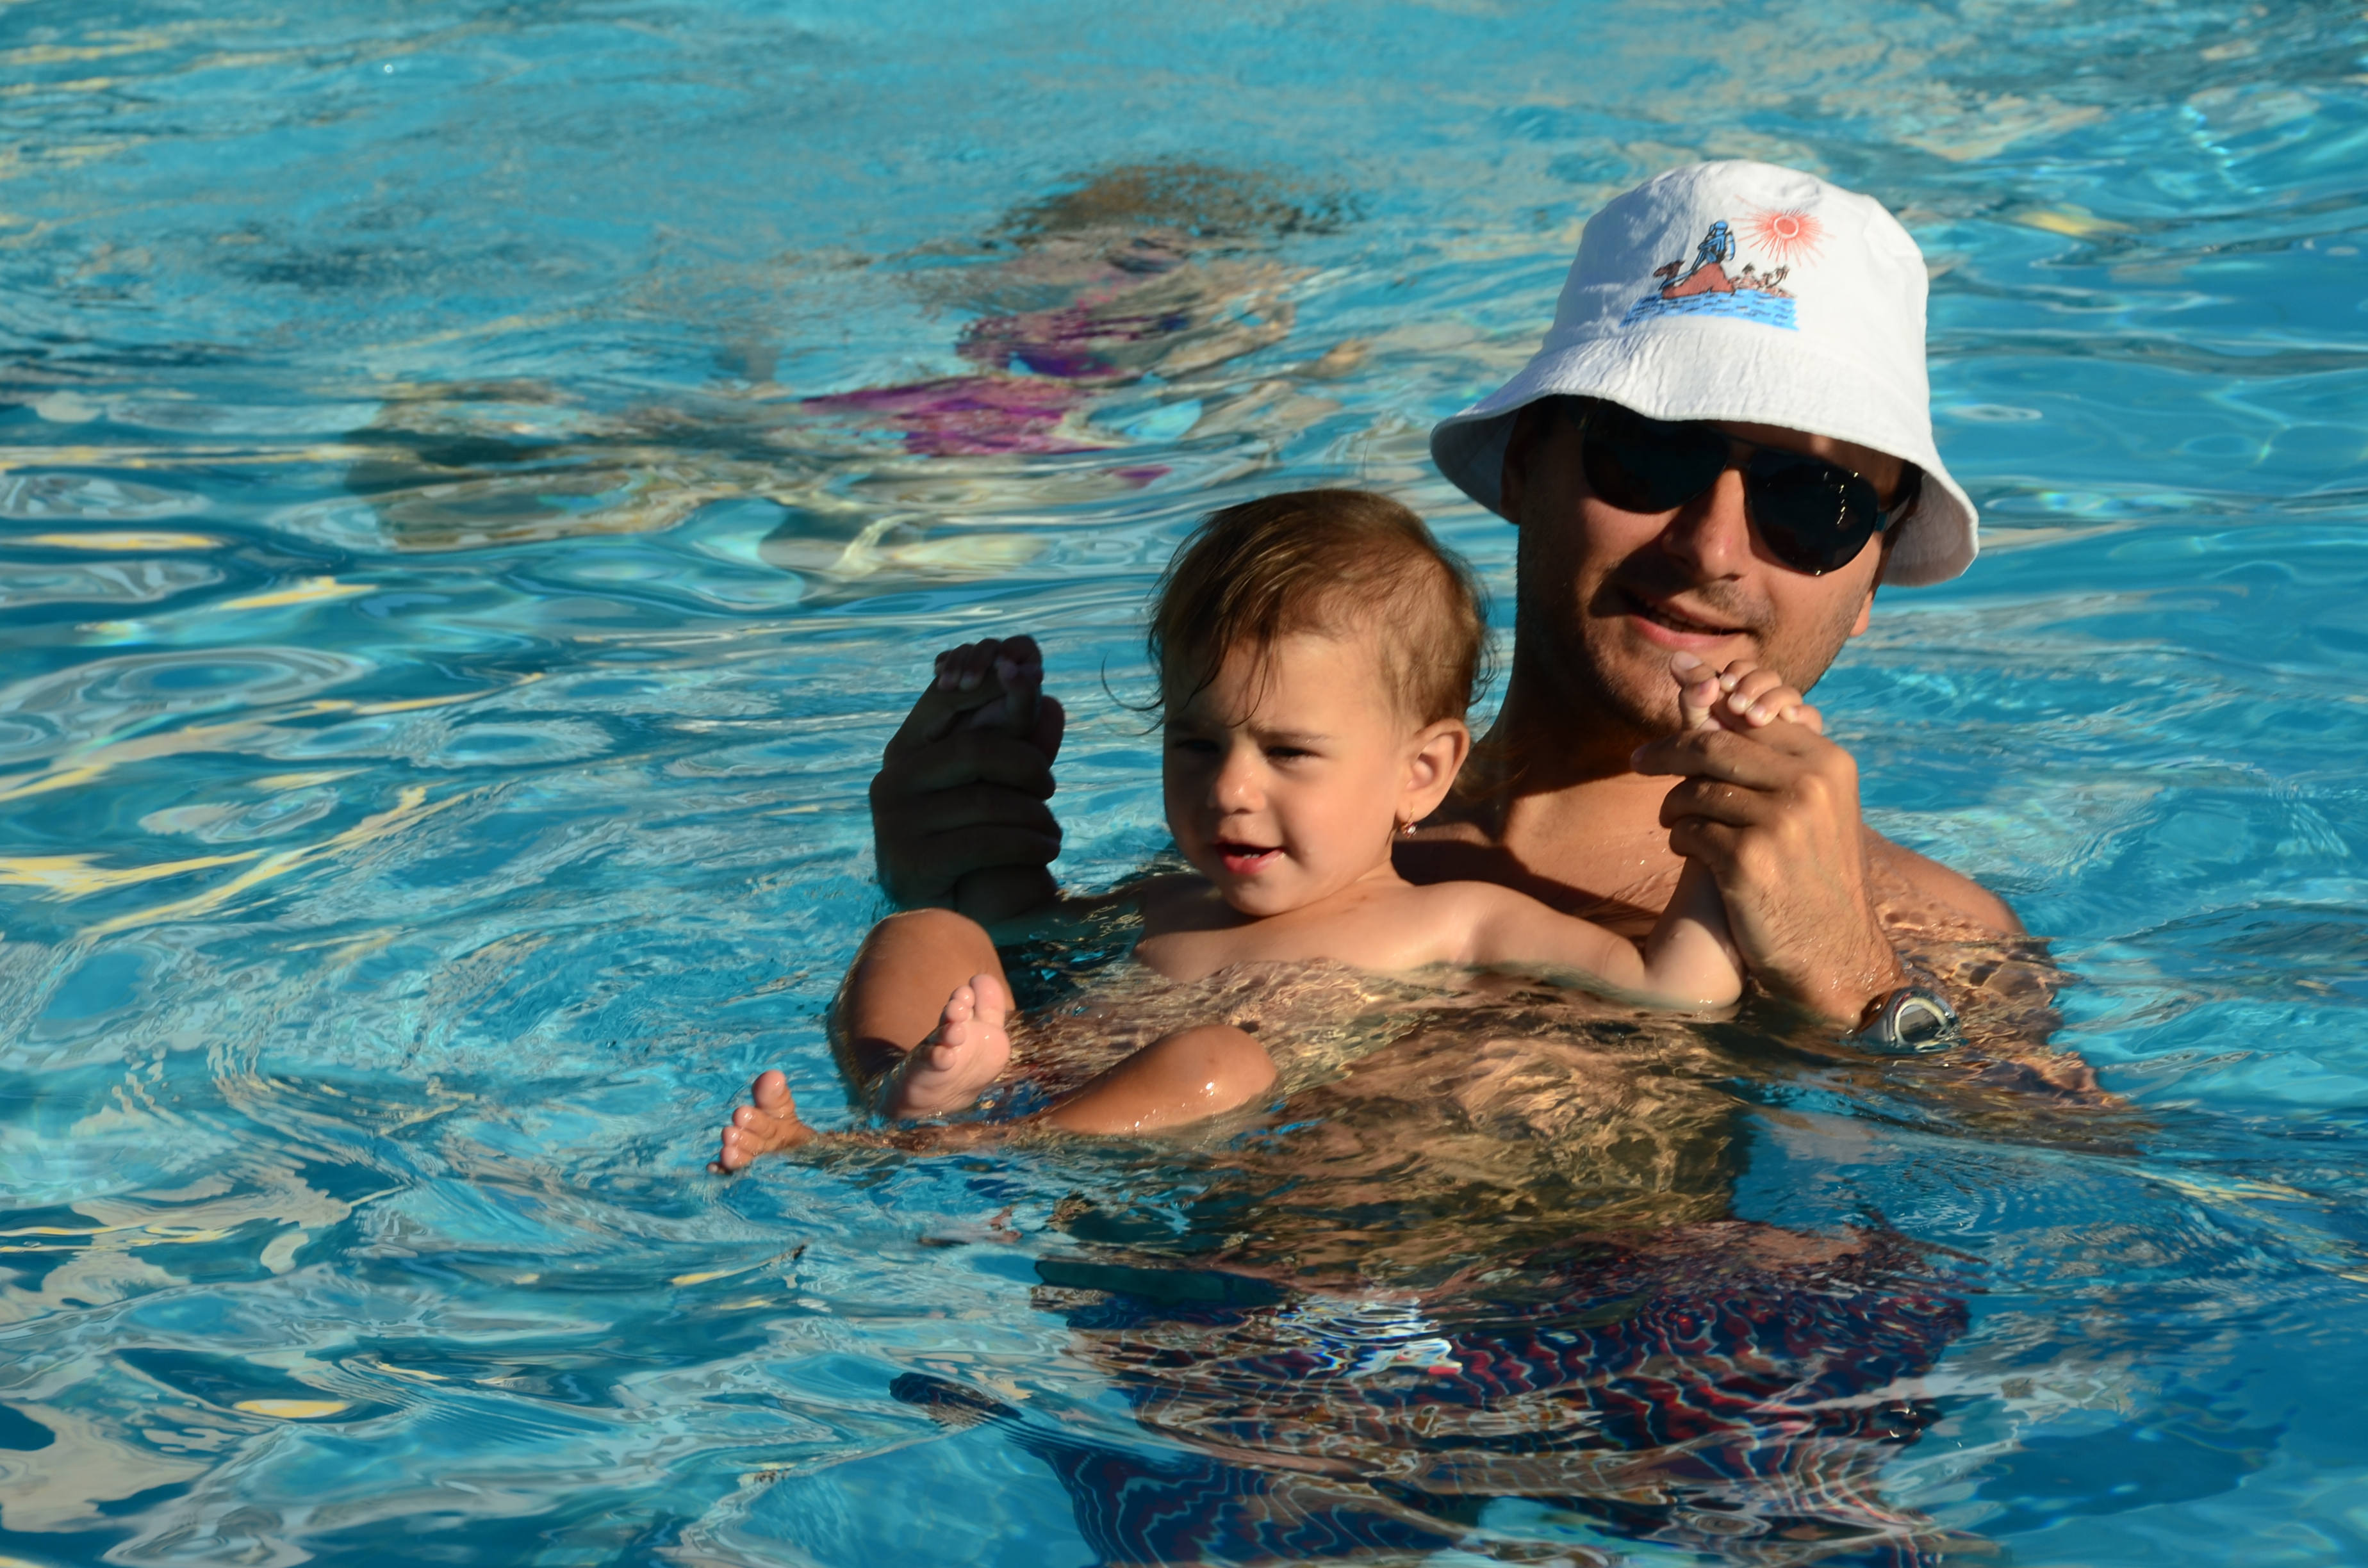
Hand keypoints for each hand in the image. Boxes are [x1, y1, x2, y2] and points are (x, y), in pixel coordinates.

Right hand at [870, 636, 1066, 921]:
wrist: (955, 915)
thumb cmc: (980, 840)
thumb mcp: (1002, 784)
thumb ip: (1022, 744)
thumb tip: (1051, 701)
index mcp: (907, 750)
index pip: (946, 698)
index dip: (992, 685)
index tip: (1033, 682)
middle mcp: (892, 780)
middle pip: (974, 748)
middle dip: (1027, 765)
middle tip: (1050, 788)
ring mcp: (895, 821)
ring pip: (984, 800)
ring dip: (1034, 816)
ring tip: (1052, 833)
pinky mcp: (910, 862)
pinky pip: (983, 842)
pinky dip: (1025, 845)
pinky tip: (1044, 851)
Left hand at [1639, 661, 1900, 1022]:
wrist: (1837, 955)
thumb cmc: (1815, 878)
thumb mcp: (1816, 810)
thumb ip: (1777, 764)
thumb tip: (1717, 708)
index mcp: (1828, 763)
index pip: (1751, 720)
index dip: (1703, 717)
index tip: (1672, 722)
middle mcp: (1809, 785)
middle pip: (1713, 747)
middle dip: (1666, 751)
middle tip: (1638, 759)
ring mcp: (1780, 821)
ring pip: (1695, 791)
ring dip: (1673, 806)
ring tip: (1674, 822)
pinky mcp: (1748, 858)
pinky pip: (1689, 831)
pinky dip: (1680, 839)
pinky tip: (1689, 851)